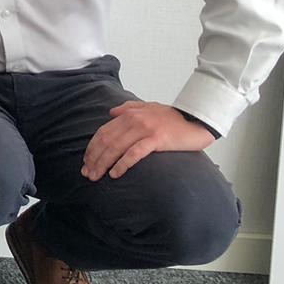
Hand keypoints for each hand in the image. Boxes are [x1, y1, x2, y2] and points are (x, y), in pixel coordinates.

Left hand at [82, 101, 214, 180]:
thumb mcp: (149, 108)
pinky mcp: (156, 139)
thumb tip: (111, 113)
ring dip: (103, 163)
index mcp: (129, 113)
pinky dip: (122, 164)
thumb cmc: (174, 118)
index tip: (86, 161)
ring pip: (116, 147)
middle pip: (106, 141)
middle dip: (93, 158)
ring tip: (96, 176)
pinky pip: (134, 153)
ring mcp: (145, 129)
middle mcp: (134, 119)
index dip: (92, 147)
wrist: (198, 120)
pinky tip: (114, 174)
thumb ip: (129, 108)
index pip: (103, 132)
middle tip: (87, 173)